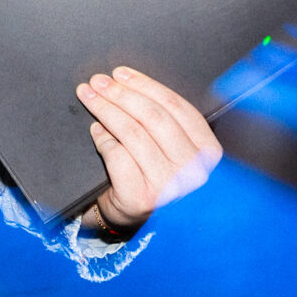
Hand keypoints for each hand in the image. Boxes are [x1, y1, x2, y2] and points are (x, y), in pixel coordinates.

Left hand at [76, 67, 222, 233]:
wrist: (136, 222)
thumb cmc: (154, 178)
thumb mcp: (173, 151)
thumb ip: (166, 123)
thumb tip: (129, 82)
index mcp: (208, 153)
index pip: (176, 108)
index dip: (145, 85)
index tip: (121, 73)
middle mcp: (194, 171)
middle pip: (153, 117)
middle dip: (120, 93)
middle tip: (97, 81)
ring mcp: (169, 187)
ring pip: (132, 133)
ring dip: (105, 109)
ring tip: (88, 96)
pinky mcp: (142, 199)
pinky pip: (117, 156)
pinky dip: (103, 138)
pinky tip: (95, 130)